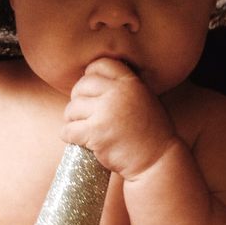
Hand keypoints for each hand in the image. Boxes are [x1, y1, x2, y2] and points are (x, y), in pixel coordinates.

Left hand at [63, 58, 176, 179]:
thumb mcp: (145, 99)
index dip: (91, 75)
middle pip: (82, 86)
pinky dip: (68, 135)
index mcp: (130, 83)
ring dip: (72, 119)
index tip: (91, 90)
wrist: (157, 160)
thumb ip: (124, 87)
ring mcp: (105, 113)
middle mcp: (117, 94)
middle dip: (78, 99)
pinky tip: (77, 140)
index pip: (100, 64)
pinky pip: (68, 130)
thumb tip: (95, 76)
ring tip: (81, 127)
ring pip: (72, 109)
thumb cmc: (151, 133)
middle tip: (83, 113)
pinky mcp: (95, 133)